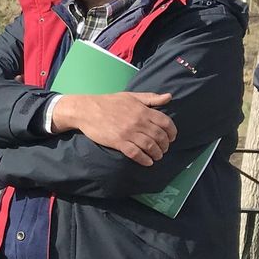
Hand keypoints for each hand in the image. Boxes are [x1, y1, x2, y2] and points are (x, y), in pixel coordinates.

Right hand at [53, 91, 176, 165]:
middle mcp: (138, 122)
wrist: (86, 110)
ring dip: (156, 153)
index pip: (165, 122)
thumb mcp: (131, 96)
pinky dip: (144, 159)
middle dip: (165, 145)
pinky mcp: (118, 142)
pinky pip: (135, 153)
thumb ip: (151, 98)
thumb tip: (169, 97)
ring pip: (149, 146)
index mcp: (143, 110)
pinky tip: (147, 162)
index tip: (172, 138)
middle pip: (159, 136)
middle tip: (164, 149)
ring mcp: (128, 133)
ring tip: (157, 156)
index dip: (172, 132)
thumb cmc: (108, 102)